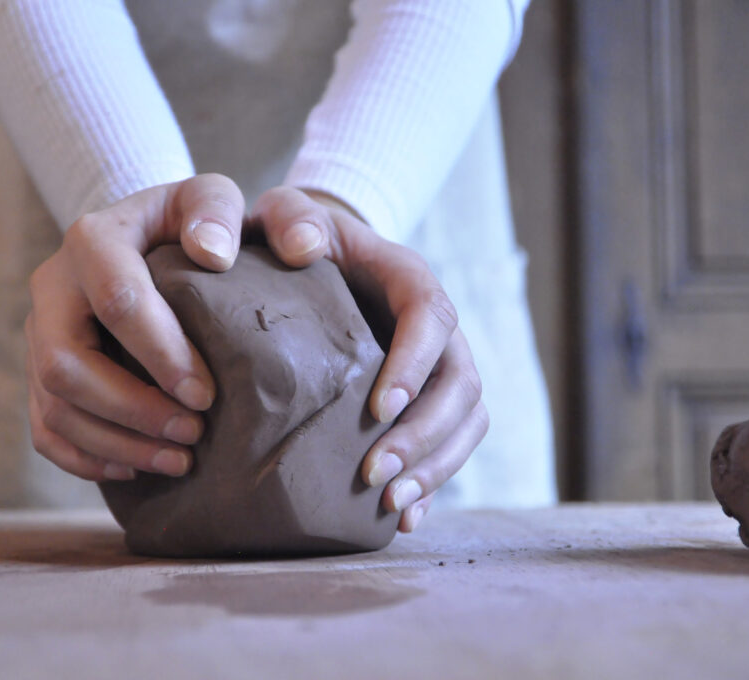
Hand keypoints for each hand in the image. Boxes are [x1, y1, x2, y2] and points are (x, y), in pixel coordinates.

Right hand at [25, 174, 244, 481]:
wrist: (154, 239)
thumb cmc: (194, 224)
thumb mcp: (216, 199)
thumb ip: (228, 211)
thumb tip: (212, 254)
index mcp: (93, 239)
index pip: (117, 300)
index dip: (161, 354)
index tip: (208, 394)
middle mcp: (53, 286)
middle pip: (65, 363)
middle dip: (131, 409)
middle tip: (194, 434)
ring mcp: (40, 331)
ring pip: (53, 405)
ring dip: (115, 444)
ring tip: (179, 461)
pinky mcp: (40, 371)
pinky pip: (45, 428)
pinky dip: (86, 459)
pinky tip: (137, 469)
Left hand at [252, 187, 487, 531]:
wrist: (305, 262)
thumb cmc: (289, 240)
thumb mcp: (282, 214)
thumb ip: (288, 218)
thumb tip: (306, 250)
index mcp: (407, 277)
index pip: (433, 315)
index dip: (415, 363)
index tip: (377, 409)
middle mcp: (434, 327)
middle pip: (462, 382)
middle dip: (424, 433)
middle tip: (373, 474)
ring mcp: (435, 367)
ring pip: (466, 420)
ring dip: (434, 466)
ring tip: (388, 503)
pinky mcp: (423, 402)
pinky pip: (449, 445)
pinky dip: (431, 483)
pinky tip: (399, 518)